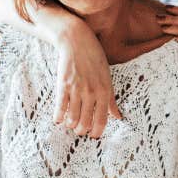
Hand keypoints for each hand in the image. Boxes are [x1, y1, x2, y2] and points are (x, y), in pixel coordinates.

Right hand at [54, 23, 121, 137]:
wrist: (77, 41)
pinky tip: (58, 119)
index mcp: (104, 91)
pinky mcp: (63, 85)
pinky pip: (60, 107)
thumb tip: (118, 116)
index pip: (102, 119)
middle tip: (80, 131)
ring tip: (71, 125)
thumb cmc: (94, 58)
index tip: (94, 136)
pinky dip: (59, 117)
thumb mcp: (107, 78)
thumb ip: (111, 100)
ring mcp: (76, 89)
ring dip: (71, 125)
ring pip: (73, 118)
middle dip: (82, 130)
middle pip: (86, 122)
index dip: (97, 131)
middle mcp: (91, 92)